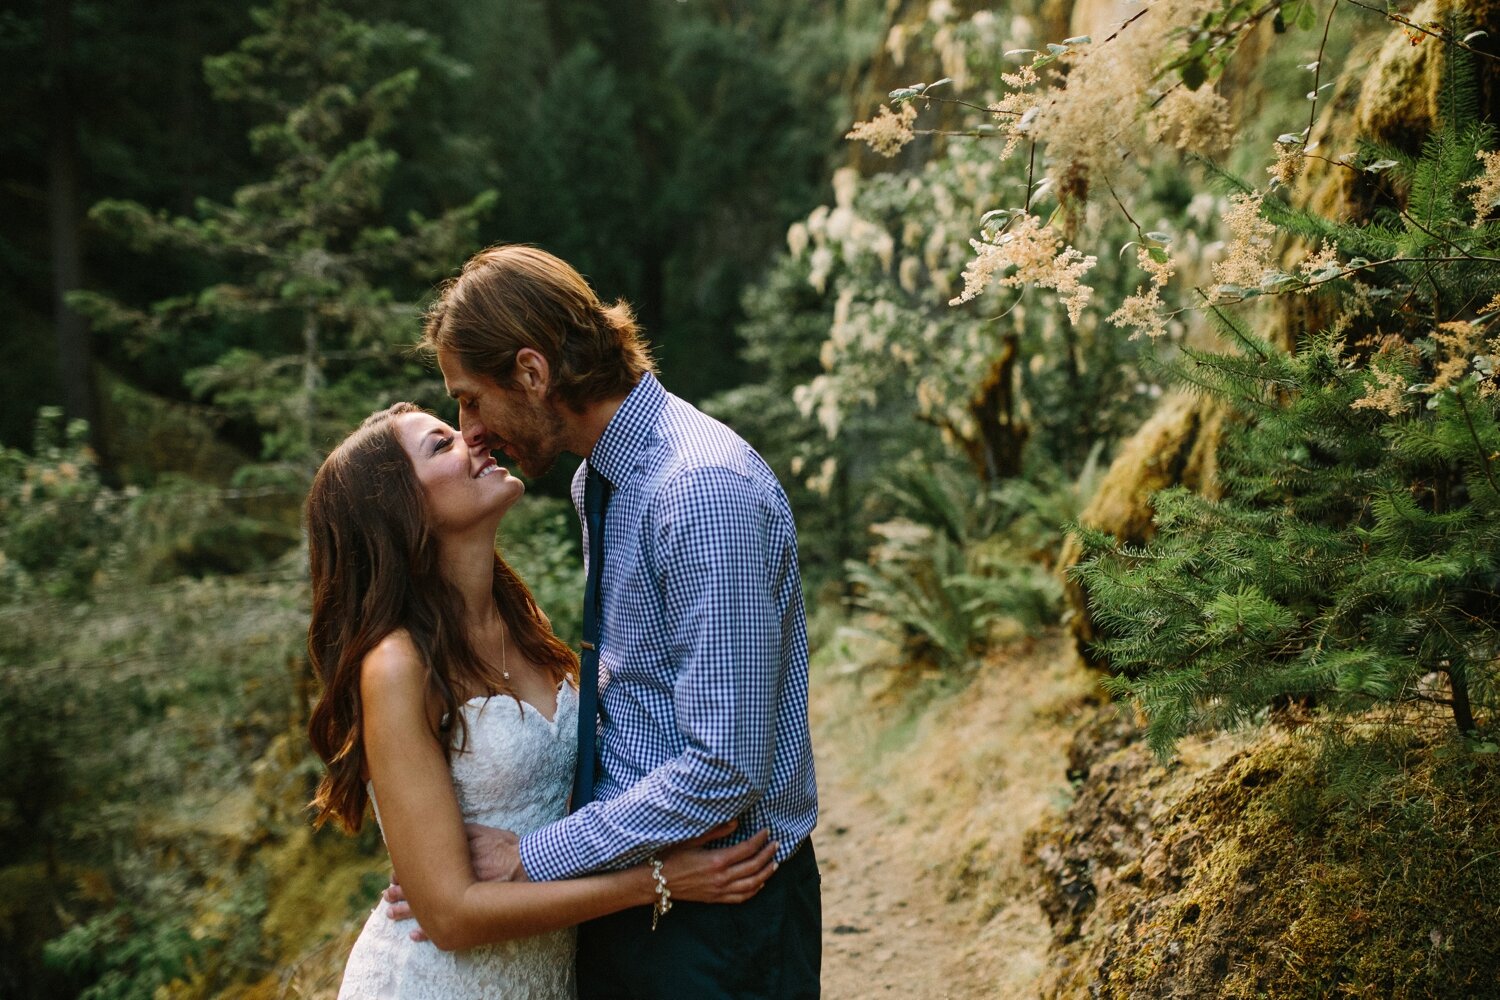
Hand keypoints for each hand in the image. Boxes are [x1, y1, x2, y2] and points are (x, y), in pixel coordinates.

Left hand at [383, 824, 524, 938]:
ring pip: (426, 910)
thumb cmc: (507, 848)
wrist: (529, 868)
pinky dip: (428, 932)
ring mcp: (460, 900)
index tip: (394, 874)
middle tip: (386, 895)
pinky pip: (444, 927)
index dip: (406, 872)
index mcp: (453, 862)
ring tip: (390, 914)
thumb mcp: (485, 832)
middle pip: (420, 890)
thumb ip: (464, 832)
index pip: (422, 868)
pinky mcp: (469, 915)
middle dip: (401, 893)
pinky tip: (414, 935)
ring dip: (407, 913)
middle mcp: (453, 882)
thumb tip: (444, 825)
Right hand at [658, 821, 779, 903]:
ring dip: (766, 873)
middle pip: (754, 866)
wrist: (655, 881)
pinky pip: (741, 898)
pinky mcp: (715, 899)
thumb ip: (716, 831)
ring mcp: (719, 891)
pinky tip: (761, 883)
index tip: (767, 831)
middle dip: (768, 855)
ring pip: (752, 884)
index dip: (760, 840)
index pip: (747, 849)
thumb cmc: (671, 856)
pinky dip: (754, 890)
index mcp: (717, 861)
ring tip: (775, 864)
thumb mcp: (692, 839)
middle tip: (776, 844)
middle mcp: (721, 878)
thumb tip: (737, 822)